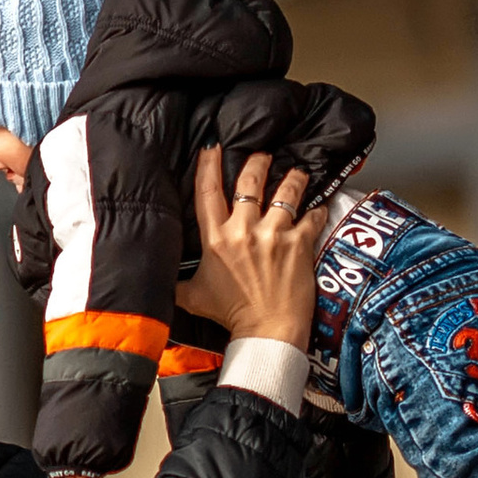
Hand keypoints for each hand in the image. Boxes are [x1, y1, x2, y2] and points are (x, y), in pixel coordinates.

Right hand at [175, 147, 317, 348]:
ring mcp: (274, 234)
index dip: (209, 165)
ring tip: (297, 172)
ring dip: (293, 178)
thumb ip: (177, 283)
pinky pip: (312, 215)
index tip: (213, 147)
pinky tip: (319, 204)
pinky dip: (317, 208)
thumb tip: (159, 281)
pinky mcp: (300, 243)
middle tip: (263, 155)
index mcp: (215, 239)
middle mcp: (244, 230)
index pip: (207, 193)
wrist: (266, 331)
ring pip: (286, 191)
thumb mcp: (193, 297)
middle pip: (250, 182)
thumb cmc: (230, 314)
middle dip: (257, 162)